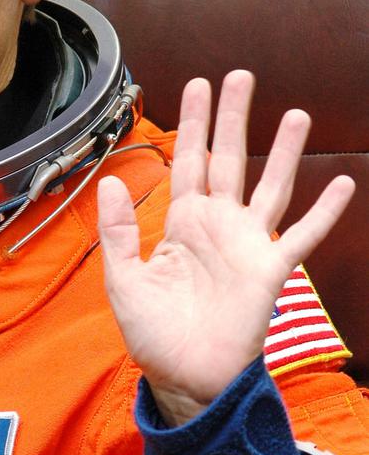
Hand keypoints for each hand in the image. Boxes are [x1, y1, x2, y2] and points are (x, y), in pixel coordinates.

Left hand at [97, 70, 354, 424]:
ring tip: (295, 114)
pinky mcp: (269, 271)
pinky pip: (301, 237)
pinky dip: (324, 212)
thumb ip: (119, 232)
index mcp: (182, 223)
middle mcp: (218, 225)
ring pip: (270, 187)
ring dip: (283, 152)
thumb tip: (112, 182)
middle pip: (229, 159)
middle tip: (240, 76)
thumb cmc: (154, 334)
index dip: (194, 124)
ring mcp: (247, 245)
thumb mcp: (123, 280)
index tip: (197, 84)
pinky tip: (343, 184)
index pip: (189, 162)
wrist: (185, 378)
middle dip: (233, 118)